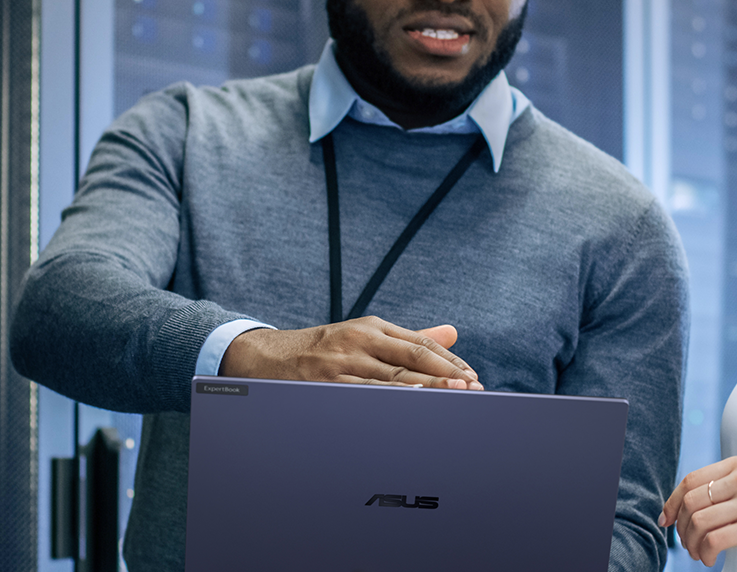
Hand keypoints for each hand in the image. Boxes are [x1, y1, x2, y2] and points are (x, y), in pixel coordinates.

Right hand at [217, 317, 482, 389]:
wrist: (265, 358)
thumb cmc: (322, 350)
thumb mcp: (364, 335)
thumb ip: (410, 338)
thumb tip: (452, 333)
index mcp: (372, 328)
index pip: (421, 344)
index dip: (449, 361)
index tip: (471, 377)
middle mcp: (359, 342)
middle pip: (411, 359)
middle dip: (444, 376)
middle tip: (472, 390)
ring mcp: (341, 364)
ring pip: (390, 379)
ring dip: (424, 391)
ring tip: (452, 400)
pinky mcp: (325, 385)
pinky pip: (362, 396)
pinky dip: (387, 402)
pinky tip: (407, 408)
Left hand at [659, 456, 736, 571]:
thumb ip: (733, 484)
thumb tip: (694, 501)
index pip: (691, 479)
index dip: (672, 502)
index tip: (665, 519)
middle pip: (691, 501)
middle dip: (680, 527)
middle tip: (686, 544)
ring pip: (699, 521)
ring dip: (692, 543)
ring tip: (700, 555)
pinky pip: (715, 540)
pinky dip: (706, 553)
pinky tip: (711, 560)